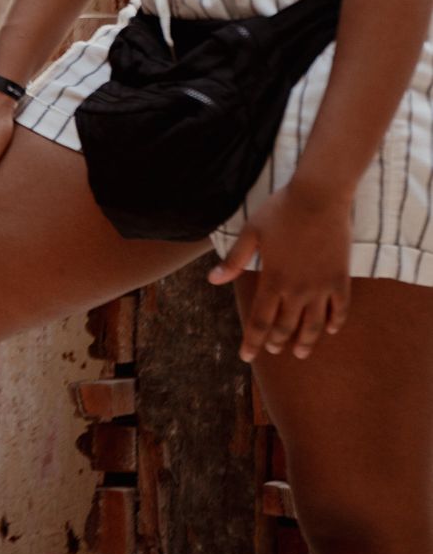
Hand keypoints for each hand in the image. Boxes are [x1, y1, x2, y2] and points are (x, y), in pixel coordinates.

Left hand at [208, 181, 352, 361]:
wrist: (319, 197)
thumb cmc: (281, 210)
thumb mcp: (252, 232)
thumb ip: (234, 259)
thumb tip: (212, 279)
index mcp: (273, 280)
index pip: (259, 321)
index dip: (252, 341)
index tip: (246, 356)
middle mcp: (297, 290)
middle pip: (286, 326)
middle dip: (277, 342)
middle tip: (273, 350)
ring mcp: (321, 287)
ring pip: (314, 325)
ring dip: (306, 341)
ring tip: (300, 353)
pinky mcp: (340, 279)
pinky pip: (339, 309)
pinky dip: (335, 322)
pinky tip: (331, 330)